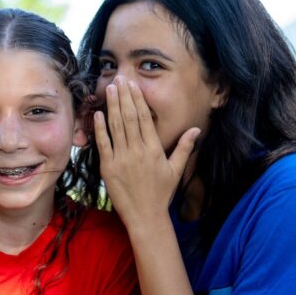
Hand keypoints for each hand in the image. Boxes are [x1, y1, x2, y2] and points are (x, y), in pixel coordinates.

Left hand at [92, 77, 199, 227]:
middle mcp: (138, 151)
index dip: (137, 99)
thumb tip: (197, 129)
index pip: (144, 118)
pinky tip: (98, 114)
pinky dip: (100, 128)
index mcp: (154, 149)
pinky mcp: (108, 168)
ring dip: (112, 106)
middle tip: (119, 78)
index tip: (133, 85)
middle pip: (129, 117)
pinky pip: (103, 144)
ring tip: (109, 88)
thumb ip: (184, 147)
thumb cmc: (161, 193)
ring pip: (116, 126)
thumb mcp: (176, 169)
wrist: (146, 216)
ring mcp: (122, 159)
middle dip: (124, 96)